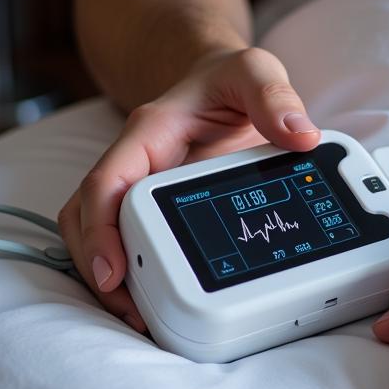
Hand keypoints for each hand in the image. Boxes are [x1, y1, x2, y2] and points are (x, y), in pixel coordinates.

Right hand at [58, 46, 319, 329]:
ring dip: (109, 276)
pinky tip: (154, 299)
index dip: (102, 230)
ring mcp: (140, 186)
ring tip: (139, 316)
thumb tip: (300, 135)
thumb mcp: (255, 72)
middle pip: (88, 218)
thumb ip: (274, 96)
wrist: (222, 81)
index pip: (107, 183)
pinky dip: (131, 271)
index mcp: (150, 133)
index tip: (113, 273)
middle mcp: (136, 162)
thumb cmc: (231, 79)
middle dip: (99, 267)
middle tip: (131, 311)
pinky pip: (125, 239)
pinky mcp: (154, 206)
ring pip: (98, 233)